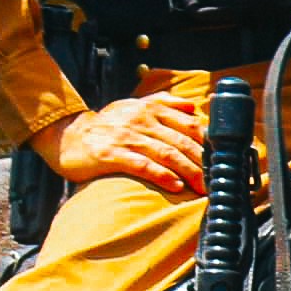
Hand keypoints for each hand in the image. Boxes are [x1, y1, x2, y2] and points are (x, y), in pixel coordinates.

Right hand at [30, 92, 204, 195]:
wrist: (66, 136)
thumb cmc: (106, 125)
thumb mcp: (134, 106)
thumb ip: (164, 104)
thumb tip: (195, 107)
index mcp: (150, 109)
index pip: (189, 124)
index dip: (210, 143)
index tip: (223, 160)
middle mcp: (140, 120)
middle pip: (182, 142)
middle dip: (204, 162)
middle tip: (218, 180)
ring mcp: (125, 137)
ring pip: (166, 154)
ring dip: (189, 172)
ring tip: (203, 187)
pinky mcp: (110, 154)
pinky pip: (141, 165)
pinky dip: (161, 175)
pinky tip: (175, 185)